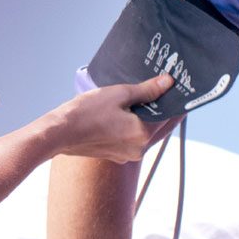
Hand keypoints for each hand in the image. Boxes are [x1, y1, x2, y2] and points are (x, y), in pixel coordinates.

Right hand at [47, 74, 173, 162]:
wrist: (59, 133)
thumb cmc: (86, 112)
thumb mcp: (119, 94)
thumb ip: (147, 89)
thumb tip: (168, 82)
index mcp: (143, 133)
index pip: (170, 115)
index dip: (176, 101)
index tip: (179, 90)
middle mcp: (139, 149)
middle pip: (161, 127)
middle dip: (165, 110)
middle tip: (167, 92)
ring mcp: (128, 155)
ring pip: (148, 134)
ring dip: (151, 119)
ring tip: (149, 100)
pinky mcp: (117, 155)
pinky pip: (134, 140)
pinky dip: (136, 127)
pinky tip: (131, 114)